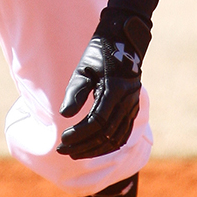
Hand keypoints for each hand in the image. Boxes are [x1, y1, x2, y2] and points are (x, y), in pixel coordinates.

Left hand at [56, 14, 150, 159]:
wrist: (124, 43)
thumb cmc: (99, 54)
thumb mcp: (83, 69)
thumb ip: (75, 92)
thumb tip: (64, 115)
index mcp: (115, 90)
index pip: (97, 122)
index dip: (79, 135)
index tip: (62, 140)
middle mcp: (127, 101)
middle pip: (106, 134)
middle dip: (84, 146)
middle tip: (63, 150)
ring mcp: (133, 106)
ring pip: (116, 138)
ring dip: (95, 149)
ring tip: (75, 153)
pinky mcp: (133, 109)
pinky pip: (123, 133)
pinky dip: (108, 145)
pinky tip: (93, 149)